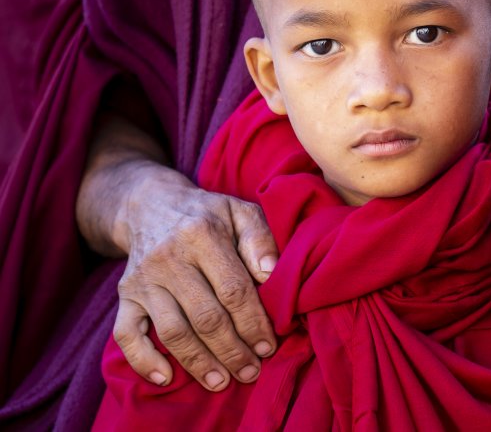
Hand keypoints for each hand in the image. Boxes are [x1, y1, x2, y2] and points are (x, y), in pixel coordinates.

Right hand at [111, 162, 277, 390]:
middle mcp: (169, 257)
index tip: (268, 345)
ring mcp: (144, 278)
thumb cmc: (206, 213)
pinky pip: (126, 334)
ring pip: (172, 331)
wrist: (150, 204)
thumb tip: (271, 274)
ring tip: (222, 382)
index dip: (253, 323)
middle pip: (205, 316)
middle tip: (251, 372)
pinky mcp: (124, 294)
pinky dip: (143, 360)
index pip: (233, 289)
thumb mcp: (238, 210)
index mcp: (202, 234)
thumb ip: (260, 237)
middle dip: (232, 350)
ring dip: (199, 362)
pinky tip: (165, 377)